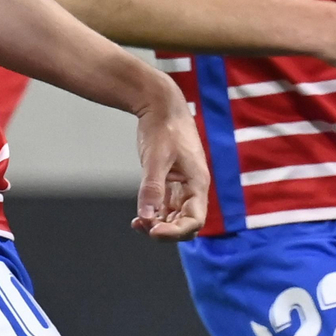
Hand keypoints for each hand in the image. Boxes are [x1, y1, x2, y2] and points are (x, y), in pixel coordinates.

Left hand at [131, 82, 209, 240]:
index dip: (176, 232)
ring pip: (176, 217)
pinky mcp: (170, 181)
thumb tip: (146, 217)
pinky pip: (166, 207)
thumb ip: (152, 189)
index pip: (195, 220)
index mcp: (198, 182)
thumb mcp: (156, 158)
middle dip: (167, 231)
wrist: (161, 104)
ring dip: (159, 225)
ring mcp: (182, 185)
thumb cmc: (164, 127)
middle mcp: (193, 187)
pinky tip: (139, 217)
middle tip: (143, 226)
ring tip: (138, 223)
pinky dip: (155, 215)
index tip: (153, 231)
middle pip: (187, 223)